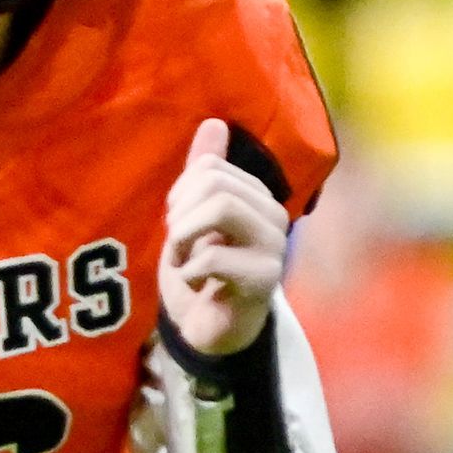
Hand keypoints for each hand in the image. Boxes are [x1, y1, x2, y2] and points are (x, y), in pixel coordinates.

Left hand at [160, 116, 286, 356]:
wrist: (211, 329)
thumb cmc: (203, 273)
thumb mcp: (194, 216)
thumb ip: (203, 172)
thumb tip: (214, 123)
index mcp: (258, 197)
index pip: (211, 166)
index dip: (181, 192)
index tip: (179, 224)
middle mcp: (274, 217)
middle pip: (216, 183)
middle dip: (180, 214)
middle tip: (178, 245)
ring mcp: (273, 248)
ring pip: (221, 207)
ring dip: (184, 237)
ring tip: (183, 260)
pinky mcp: (264, 280)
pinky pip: (215, 254)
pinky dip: (189, 271)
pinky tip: (195, 284)